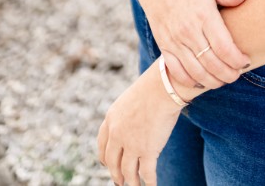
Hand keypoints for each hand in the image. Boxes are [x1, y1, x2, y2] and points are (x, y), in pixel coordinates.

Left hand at [98, 62, 179, 185]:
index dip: (105, 158)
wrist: (163, 87)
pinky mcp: (147, 151)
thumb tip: (131, 125)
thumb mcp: (129, 100)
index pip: (102, 145)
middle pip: (112, 162)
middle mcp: (117, 134)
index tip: (107, 164)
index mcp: (111, 119)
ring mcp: (131, 144)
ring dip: (131, 182)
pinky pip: (146, 174)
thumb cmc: (151, 88)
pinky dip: (149, 183)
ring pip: (128, 172)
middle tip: (119, 181)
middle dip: (116, 174)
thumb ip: (125, 115)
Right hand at [136, 0, 250, 89]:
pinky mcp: (164, 47)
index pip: (224, 47)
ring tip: (223, 80)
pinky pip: (177, 72)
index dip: (237, 60)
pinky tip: (201, 81)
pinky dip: (190, 81)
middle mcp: (189, 31)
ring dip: (213, 81)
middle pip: (212, 64)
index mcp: (204, 15)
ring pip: (196, 72)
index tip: (246, 61)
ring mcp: (175, 41)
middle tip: (237, 74)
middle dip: (229, 74)